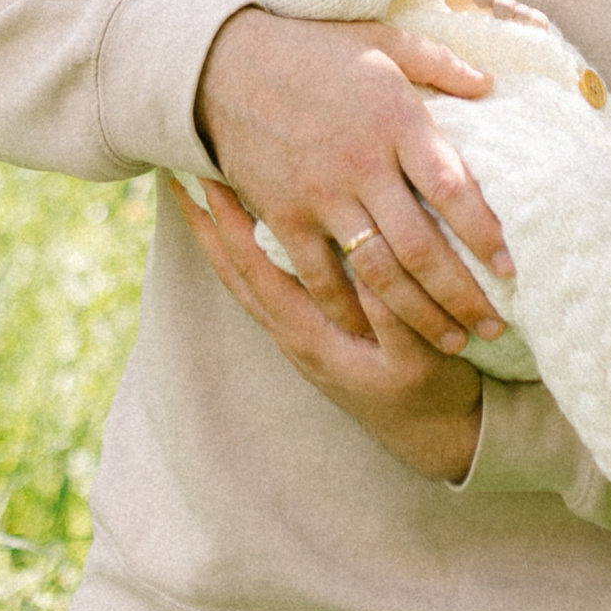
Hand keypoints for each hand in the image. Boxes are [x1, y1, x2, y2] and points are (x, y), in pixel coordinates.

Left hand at [172, 178, 486, 480]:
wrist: (431, 436)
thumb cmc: (427, 393)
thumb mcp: (417, 359)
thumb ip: (390, 316)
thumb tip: (365, 264)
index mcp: (310, 335)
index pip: (255, 271)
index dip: (228, 226)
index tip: (205, 180)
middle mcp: (292, 334)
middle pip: (234, 272)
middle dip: (206, 224)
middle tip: (178, 174)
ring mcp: (299, 335)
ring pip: (245, 280)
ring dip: (217, 238)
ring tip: (197, 195)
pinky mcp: (313, 331)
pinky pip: (265, 284)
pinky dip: (244, 252)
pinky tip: (244, 230)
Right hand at [195, 5, 512, 352]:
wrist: (225, 63)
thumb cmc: (311, 47)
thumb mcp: (381, 41)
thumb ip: (438, 62)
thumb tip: (487, 82)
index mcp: (396, 120)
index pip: (453, 187)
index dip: (484, 232)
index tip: (510, 267)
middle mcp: (363, 164)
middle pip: (421, 247)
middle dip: (462, 294)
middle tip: (495, 324)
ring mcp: (321, 195)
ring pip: (378, 272)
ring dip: (419, 314)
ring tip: (453, 340)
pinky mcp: (284, 214)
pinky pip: (320, 275)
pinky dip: (348, 310)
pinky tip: (373, 333)